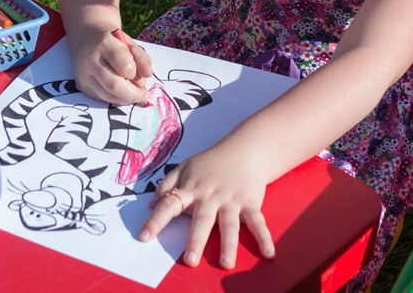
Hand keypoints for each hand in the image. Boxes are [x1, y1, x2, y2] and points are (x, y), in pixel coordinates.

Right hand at [70, 29, 154, 104]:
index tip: (142, 75)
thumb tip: (148, 74)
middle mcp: (91, 60)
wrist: (86, 37)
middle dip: (134, 95)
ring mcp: (84, 74)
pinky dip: (116, 99)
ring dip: (126, 99)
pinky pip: (102, 98)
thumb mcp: (129, 43)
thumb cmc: (113, 41)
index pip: (124, 65)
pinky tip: (122, 93)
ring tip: (135, 94)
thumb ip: (141, 58)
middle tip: (144, 95)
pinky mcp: (82, 86)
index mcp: (105, 44)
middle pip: (114, 85)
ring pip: (108, 96)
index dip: (136, 74)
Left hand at [138, 136, 275, 268]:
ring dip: (228, 244)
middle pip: (202, 220)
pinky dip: (264, 238)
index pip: (170, 205)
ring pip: (229, 224)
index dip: (156, 221)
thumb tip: (152, 203)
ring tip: (225, 263)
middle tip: (190, 260)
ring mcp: (232, 200)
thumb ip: (167, 183)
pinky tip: (268, 254)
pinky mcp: (250, 203)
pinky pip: (258, 223)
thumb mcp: (185, 167)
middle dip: (196, 240)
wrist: (245, 149)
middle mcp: (211, 196)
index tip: (144, 236)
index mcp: (191, 188)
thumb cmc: (212, 161)